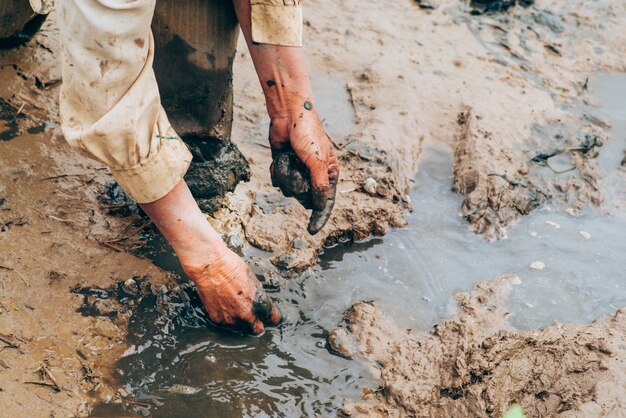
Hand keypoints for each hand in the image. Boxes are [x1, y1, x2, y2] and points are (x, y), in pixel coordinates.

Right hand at [183, 243, 281, 333]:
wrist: (209, 266)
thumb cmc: (231, 267)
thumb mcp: (252, 279)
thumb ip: (257, 295)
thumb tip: (258, 302)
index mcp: (260, 303)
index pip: (274, 319)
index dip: (271, 316)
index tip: (269, 316)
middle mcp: (247, 315)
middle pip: (258, 330)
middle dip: (256, 323)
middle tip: (252, 315)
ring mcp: (231, 319)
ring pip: (240, 327)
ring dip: (239, 321)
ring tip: (233, 305)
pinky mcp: (217, 320)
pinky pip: (225, 323)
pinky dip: (225, 317)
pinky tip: (222, 304)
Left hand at [269, 109, 338, 234]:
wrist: (288, 115)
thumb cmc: (307, 134)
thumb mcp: (318, 161)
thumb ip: (319, 186)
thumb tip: (320, 206)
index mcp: (328, 174)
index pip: (326, 202)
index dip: (319, 217)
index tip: (311, 231)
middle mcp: (314, 175)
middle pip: (303, 197)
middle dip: (298, 183)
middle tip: (300, 166)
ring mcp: (298, 171)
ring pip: (289, 189)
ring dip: (287, 173)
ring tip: (290, 156)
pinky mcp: (284, 167)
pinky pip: (278, 180)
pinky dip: (278, 170)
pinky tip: (281, 156)